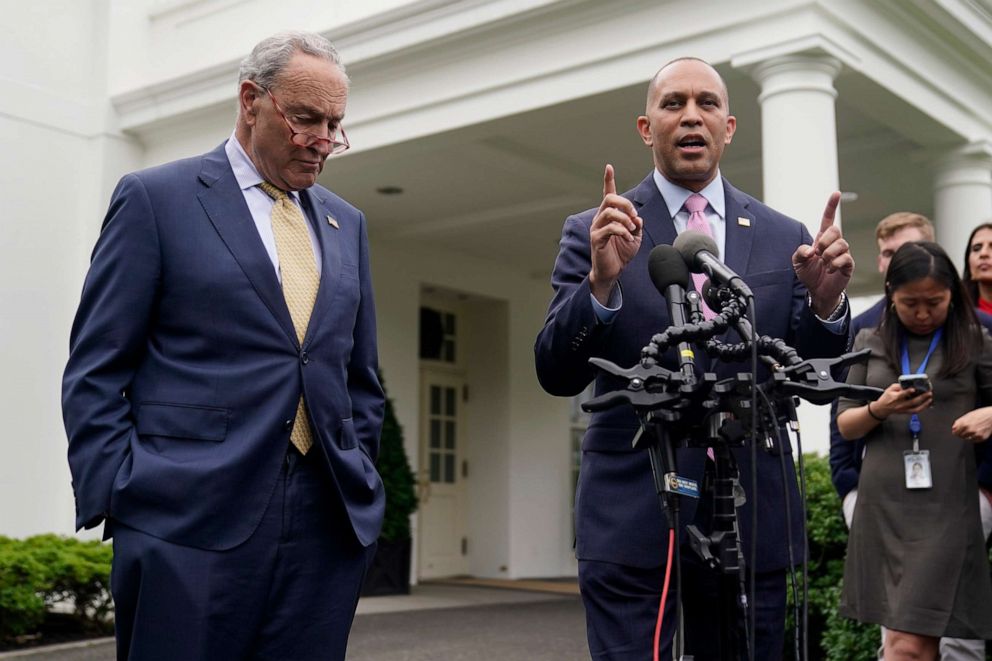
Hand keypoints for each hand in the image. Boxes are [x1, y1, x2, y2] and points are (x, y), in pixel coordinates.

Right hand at [589, 165, 642, 304]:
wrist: (612, 272)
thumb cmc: (621, 254)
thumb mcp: (635, 236)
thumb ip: (637, 224)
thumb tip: (638, 218)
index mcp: (609, 215)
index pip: (607, 194)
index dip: (608, 180)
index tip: (609, 167)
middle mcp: (600, 219)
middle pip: (610, 199)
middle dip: (626, 204)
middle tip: (635, 216)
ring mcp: (597, 228)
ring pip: (609, 212)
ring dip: (625, 219)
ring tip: (632, 229)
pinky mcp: (596, 239)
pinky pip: (609, 228)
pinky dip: (622, 231)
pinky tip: (628, 237)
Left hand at [791, 192, 853, 316]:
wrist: (817, 291)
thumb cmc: (809, 274)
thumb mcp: (798, 262)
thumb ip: (800, 252)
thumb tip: (811, 249)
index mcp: (821, 239)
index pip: (828, 219)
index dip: (831, 206)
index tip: (836, 194)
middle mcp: (834, 243)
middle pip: (835, 230)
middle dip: (824, 241)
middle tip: (818, 253)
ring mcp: (843, 253)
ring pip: (842, 244)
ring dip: (829, 254)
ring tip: (823, 263)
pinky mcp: (848, 264)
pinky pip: (845, 258)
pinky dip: (834, 264)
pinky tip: (830, 270)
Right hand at [871, 382, 931, 418]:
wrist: (882, 408)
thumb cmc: (887, 397)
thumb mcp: (890, 389)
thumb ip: (898, 386)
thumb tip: (908, 384)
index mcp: (895, 397)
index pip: (902, 394)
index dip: (908, 392)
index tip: (913, 389)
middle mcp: (900, 404)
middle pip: (912, 402)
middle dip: (922, 397)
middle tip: (928, 392)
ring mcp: (904, 409)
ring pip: (916, 408)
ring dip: (924, 403)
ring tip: (930, 398)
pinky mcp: (906, 412)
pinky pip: (916, 411)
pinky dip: (923, 408)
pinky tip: (927, 404)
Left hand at [952, 407, 991, 442]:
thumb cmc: (981, 414)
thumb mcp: (967, 416)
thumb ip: (959, 422)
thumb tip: (953, 428)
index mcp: (964, 424)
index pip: (955, 432)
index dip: (956, 431)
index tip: (957, 431)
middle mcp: (969, 430)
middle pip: (960, 436)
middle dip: (961, 433)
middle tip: (965, 430)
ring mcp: (976, 434)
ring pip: (967, 439)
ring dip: (967, 436)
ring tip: (972, 430)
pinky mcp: (982, 438)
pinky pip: (974, 440)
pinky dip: (974, 437)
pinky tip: (977, 432)